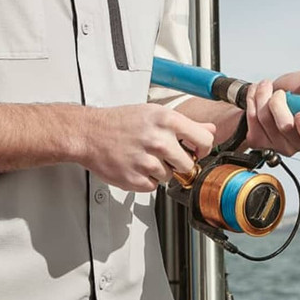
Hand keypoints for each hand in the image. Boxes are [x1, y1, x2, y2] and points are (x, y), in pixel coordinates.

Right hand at [80, 104, 215, 192]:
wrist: (89, 133)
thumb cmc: (120, 122)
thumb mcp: (154, 113)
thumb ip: (185, 123)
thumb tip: (210, 129)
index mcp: (166, 120)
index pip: (204, 141)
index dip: (202, 148)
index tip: (195, 150)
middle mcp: (158, 140)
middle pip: (188, 164)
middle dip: (179, 162)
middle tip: (164, 154)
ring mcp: (147, 161)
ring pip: (170, 177)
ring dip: (160, 171)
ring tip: (143, 156)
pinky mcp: (135, 179)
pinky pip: (153, 186)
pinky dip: (146, 180)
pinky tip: (135, 165)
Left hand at [245, 69, 299, 155]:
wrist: (269, 96)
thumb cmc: (291, 94)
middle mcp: (299, 144)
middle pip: (285, 127)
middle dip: (278, 102)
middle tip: (279, 92)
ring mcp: (278, 146)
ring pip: (265, 120)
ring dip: (262, 97)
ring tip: (266, 88)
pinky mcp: (258, 142)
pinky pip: (252, 119)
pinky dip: (252, 101)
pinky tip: (256, 97)